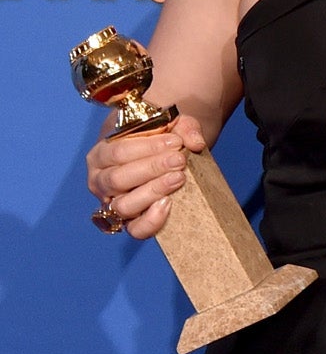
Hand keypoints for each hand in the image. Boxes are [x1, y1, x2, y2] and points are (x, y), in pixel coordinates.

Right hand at [84, 115, 205, 239]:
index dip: (148, 147)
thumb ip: (184, 127)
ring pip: (124, 205)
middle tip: (179, 160)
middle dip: (152, 168)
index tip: (176, 142)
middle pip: (118, 179)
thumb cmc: (162, 137)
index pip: (118, 152)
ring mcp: (113, 204)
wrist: (168, 154)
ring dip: (153, 191)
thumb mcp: (172, 124)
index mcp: (102, 153)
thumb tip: (195, 142)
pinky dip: (151, 221)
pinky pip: (136, 230)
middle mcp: (101, 181)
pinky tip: (168, 204)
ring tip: (178, 178)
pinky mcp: (131, 222)